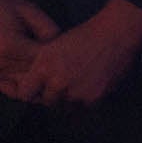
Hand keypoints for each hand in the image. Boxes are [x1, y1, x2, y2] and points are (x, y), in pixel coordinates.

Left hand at [7, 0, 141, 107]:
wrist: (116, 34)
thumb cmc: (84, 37)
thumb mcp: (53, 47)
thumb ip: (39, 69)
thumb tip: (32, 88)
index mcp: (43, 67)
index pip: (25, 94)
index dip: (32, 92)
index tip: (39, 89)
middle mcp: (57, 82)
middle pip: (48, 102)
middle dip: (55, 95)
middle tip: (66, 83)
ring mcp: (76, 91)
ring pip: (66, 107)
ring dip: (71, 99)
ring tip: (81, 82)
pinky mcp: (94, 97)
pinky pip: (84, 108)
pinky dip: (87, 100)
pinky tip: (92, 84)